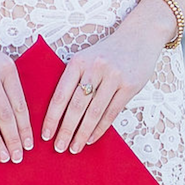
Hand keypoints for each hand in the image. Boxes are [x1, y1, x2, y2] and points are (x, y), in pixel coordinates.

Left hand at [40, 15, 165, 153]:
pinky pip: (111, 113)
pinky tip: (91, 138)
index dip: (52, 117)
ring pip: (94, 112)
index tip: (45, 135)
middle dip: (66, 130)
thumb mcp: (86, 58)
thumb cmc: (107, 53)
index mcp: (78, 61)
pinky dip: (100, 128)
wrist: (139, 37)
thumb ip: (74, 80)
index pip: (61, 94)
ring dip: (82, 133)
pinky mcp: (129, 86)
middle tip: (58, 147)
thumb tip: (58, 113)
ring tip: (74, 147)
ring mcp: (113, 77)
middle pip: (76, 106)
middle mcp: (95, 68)